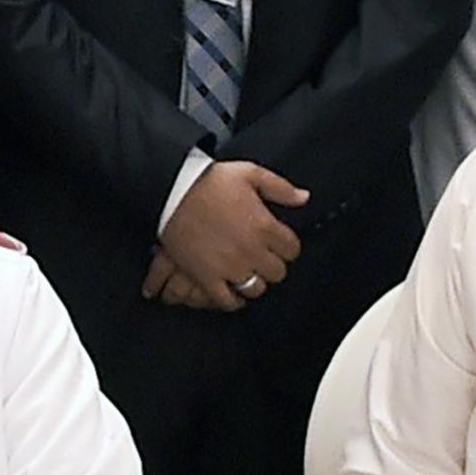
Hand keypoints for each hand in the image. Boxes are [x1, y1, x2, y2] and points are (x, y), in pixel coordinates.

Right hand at [158, 161, 307, 309]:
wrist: (171, 190)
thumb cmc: (209, 181)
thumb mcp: (251, 174)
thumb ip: (281, 188)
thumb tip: (304, 198)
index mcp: (265, 226)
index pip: (292, 250)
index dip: (287, 247)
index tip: (278, 245)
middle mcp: (251, 250)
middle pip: (277, 272)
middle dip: (272, 265)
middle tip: (262, 258)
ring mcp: (229, 266)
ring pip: (255, 288)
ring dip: (254, 281)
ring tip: (247, 272)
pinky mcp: (206, 276)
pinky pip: (226, 300)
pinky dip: (232, 300)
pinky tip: (233, 293)